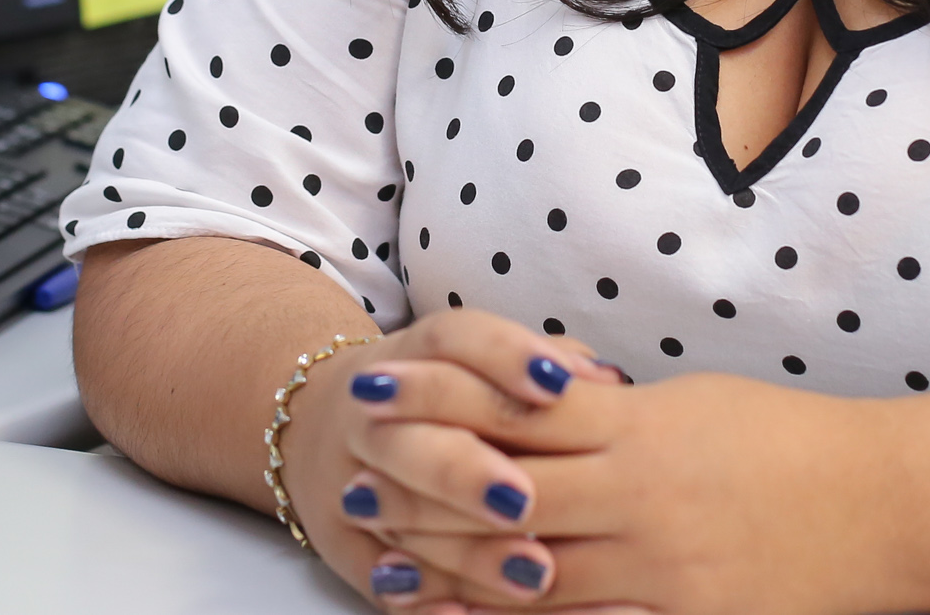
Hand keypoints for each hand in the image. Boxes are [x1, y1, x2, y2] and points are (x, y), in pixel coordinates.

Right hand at [275, 308, 623, 609]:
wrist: (322, 424)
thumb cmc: (442, 394)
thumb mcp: (484, 361)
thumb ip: (543, 365)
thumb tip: (607, 381)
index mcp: (416, 356)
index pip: (454, 340)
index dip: (503, 356)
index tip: (558, 385)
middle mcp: (376, 414)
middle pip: (413, 436)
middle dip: (465, 471)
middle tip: (526, 501)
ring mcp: (352, 480)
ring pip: (394, 515)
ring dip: (461, 550)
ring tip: (533, 574)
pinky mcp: (345, 543)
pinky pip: (377, 576)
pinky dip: (419, 599)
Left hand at [344, 356, 871, 614]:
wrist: (888, 508)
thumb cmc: (792, 448)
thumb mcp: (694, 405)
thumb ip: (616, 414)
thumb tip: (546, 400)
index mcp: (641, 427)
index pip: (515, 407)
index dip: (439, 400)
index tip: (377, 389)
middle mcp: (640, 497)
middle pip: (504, 491)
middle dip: (422, 487)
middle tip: (352, 483)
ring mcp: (660, 568)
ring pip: (531, 570)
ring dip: (451, 567)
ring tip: (383, 562)